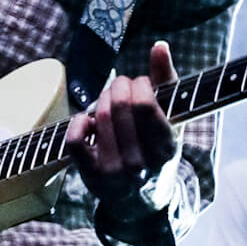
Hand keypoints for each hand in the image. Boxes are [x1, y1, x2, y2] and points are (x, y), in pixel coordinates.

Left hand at [65, 40, 178, 202]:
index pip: (143, 104)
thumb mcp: (171, 119)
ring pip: (98, 117)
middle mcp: (140, 164)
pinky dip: (79, 122)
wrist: (142, 200)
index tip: (140, 84)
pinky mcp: (90, 177)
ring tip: (108, 101)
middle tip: (121, 87)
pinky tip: (89, 120)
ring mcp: (114, 173)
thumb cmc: (157, 148)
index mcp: (166, 148)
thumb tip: (158, 45)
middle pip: (119, 106)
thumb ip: (166, 81)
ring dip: (101, 100)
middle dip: (118, 87)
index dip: (139, 84)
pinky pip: (75, 139)